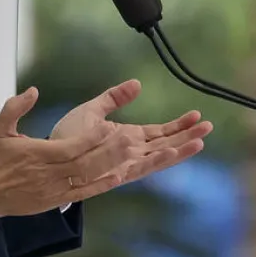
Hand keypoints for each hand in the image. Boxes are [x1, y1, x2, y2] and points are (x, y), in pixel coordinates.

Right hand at [0, 87, 151, 217]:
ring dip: (110, 165)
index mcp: (38, 154)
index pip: (71, 147)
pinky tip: (118, 176)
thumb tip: (33, 91)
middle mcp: (49, 173)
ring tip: (131, 153)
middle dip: (109, 151)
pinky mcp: (56, 201)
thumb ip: (14, 108)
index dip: (92, 138)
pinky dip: (101, 186)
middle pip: (85, 163)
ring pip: (87, 177)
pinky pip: (82, 194)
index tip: (109, 126)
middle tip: (131, 138)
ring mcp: (54, 189)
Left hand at [50, 79, 209, 186]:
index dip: (178, 125)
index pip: (159, 132)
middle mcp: (130, 153)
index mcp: (126, 138)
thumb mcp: (92, 110)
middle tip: (208, 127)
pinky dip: (156, 160)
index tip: (196, 116)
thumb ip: (114, 98)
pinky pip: (140, 167)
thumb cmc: (66, 137)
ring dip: (179, 150)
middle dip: (187, 136)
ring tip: (199, 141)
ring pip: (158, 157)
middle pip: (165, 144)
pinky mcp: (117, 172)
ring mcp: (125, 164)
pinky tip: (170, 151)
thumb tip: (136, 84)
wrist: (47, 157)